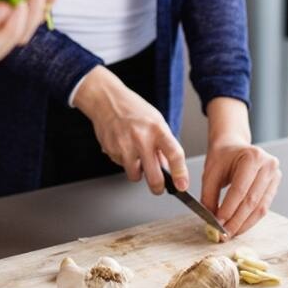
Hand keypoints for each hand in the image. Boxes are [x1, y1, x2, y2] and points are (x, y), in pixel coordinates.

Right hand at [73, 66, 189, 194]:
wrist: (105, 100)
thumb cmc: (133, 109)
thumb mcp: (156, 121)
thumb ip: (163, 145)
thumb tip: (168, 168)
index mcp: (157, 129)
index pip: (174, 154)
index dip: (180, 173)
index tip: (182, 185)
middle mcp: (141, 138)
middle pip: (154, 176)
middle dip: (158, 188)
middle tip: (159, 187)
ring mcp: (124, 145)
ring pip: (135, 175)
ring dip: (137, 172)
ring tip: (136, 157)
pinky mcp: (111, 150)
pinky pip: (121, 166)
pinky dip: (124, 161)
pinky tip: (123, 146)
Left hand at [200, 139, 280, 236]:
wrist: (233, 145)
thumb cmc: (222, 157)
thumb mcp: (210, 173)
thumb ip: (209, 196)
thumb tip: (211, 220)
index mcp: (252, 156)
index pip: (240, 189)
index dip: (228, 209)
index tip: (217, 224)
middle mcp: (268, 165)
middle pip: (252, 201)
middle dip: (236, 221)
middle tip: (223, 234)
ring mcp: (275, 175)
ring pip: (260, 208)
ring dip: (244, 224)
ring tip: (230, 233)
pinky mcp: (275, 185)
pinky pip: (263, 207)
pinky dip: (250, 220)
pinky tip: (239, 227)